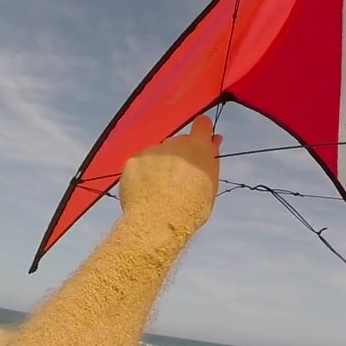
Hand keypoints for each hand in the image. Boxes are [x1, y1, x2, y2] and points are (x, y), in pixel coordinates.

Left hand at [118, 116, 221, 236]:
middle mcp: (174, 143)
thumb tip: (213, 143)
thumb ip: (210, 161)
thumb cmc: (191, 208)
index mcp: (198, 147)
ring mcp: (152, 150)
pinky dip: (142, 172)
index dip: (202, 131)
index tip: (200, 141)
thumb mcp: (210, 185)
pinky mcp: (133, 160)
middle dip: (179, 155)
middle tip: (177, 179)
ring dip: (159, 164)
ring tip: (158, 189)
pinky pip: (140, 162)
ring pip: (158, 152)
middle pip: (178, 142)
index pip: (202, 124)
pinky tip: (144, 190)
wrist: (157, 221)